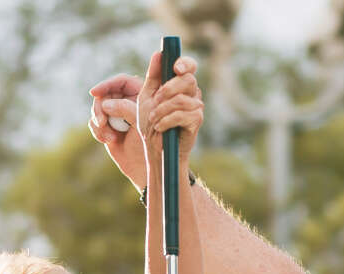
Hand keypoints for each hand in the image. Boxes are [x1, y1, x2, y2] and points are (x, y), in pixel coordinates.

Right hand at [89, 73, 146, 190]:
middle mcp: (128, 102)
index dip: (107, 85)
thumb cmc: (150, 145)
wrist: (146, 167)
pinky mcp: (107, 127)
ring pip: (98, 108)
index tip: (95, 93)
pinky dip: (98, 131)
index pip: (122, 82)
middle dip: (100, 107)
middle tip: (102, 122)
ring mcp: (116, 115)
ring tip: (109, 137)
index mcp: (140, 96)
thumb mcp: (141, 123)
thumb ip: (126, 108)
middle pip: (106, 93)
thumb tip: (105, 103)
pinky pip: (94, 122)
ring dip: (99, 122)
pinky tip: (109, 141)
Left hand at [137, 52, 202, 166]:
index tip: (175, 67)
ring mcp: (196, 106)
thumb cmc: (151, 123)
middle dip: (167, 90)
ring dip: (162, 109)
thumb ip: (153, 76)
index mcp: (180, 84)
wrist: (156, 149)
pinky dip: (167, 120)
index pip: (189, 66)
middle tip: (155, 101)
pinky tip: (160, 127)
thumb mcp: (146, 97)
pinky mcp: (197, 121)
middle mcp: (192, 93)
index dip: (184, 63)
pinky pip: (182, 114)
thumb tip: (158, 53)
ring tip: (154, 119)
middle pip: (187, 79)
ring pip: (181, 99)